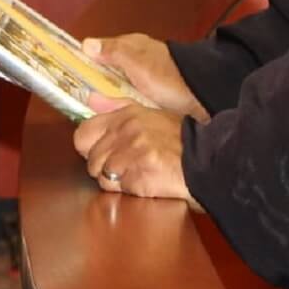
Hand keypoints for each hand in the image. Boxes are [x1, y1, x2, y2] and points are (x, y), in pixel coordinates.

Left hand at [72, 107, 191, 200]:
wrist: (206, 159)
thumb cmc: (179, 138)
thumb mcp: (150, 112)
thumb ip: (117, 107)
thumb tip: (91, 99)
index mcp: (125, 117)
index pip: (82, 134)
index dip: (88, 147)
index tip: (98, 151)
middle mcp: (125, 134)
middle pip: (91, 160)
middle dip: (103, 167)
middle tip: (123, 166)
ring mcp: (131, 156)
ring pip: (102, 177)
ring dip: (116, 180)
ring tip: (135, 173)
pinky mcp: (138, 178)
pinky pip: (119, 189)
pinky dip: (128, 189)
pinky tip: (144, 180)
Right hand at [83, 33, 205, 119]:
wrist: (202, 96)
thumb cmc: (168, 75)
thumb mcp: (136, 61)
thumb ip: (112, 51)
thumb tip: (85, 44)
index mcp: (131, 48)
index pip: (100, 52)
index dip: (84, 63)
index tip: (68, 77)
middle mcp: (136, 63)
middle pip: (107, 73)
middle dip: (95, 86)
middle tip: (79, 103)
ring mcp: (144, 82)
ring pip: (117, 89)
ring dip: (108, 101)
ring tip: (94, 116)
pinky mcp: (151, 100)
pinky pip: (129, 103)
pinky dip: (122, 109)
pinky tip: (115, 119)